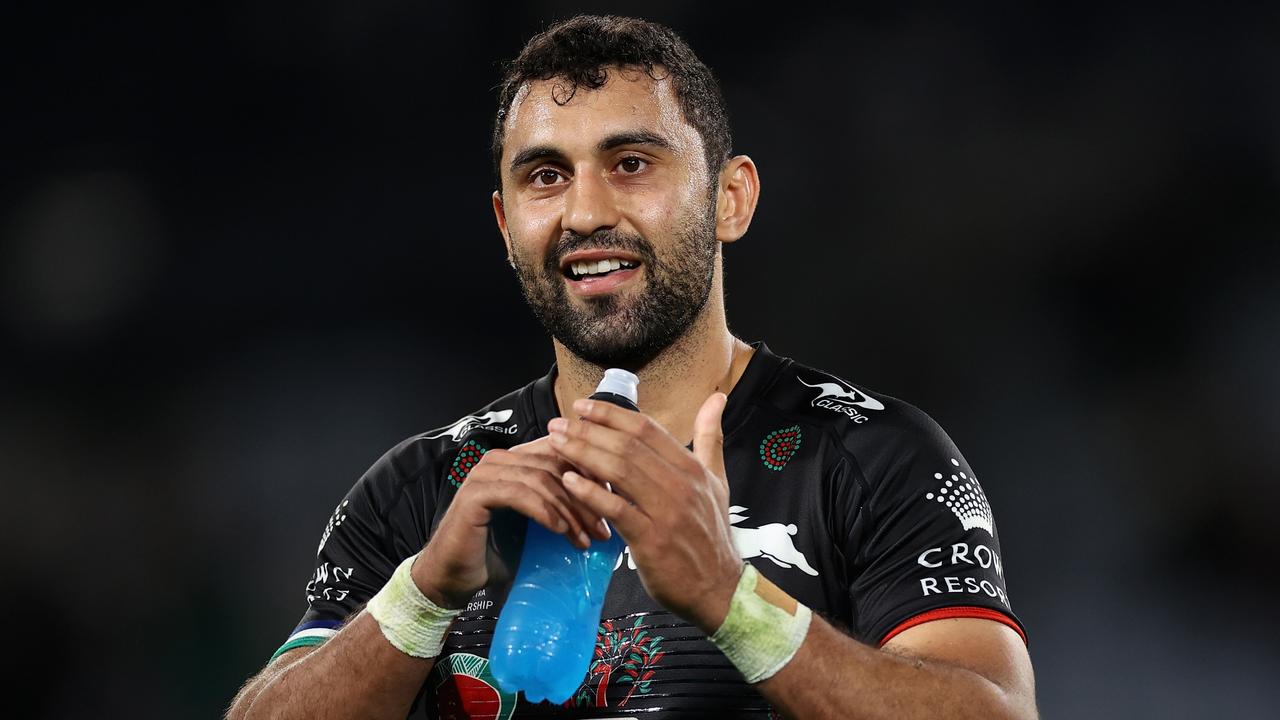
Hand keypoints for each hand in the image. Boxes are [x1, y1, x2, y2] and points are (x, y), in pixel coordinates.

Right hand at [411, 436, 608, 608]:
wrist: (453, 577)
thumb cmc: (496, 552)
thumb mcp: (537, 523)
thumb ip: (561, 505)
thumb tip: (608, 504)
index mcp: (516, 459)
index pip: (563, 453)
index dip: (592, 475)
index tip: (615, 503)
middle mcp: (500, 459)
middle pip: (556, 465)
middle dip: (585, 497)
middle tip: (603, 529)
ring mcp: (485, 473)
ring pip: (541, 479)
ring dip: (569, 510)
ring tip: (585, 538)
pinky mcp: (475, 493)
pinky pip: (520, 494)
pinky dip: (545, 512)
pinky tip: (561, 531)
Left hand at [547, 393, 743, 631]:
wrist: (718, 589)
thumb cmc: (711, 534)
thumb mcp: (717, 481)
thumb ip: (710, 438)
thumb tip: (716, 398)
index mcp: (692, 467)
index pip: (646, 429)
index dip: (611, 414)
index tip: (581, 406)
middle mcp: (681, 484)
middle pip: (627, 446)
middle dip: (588, 431)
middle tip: (557, 424)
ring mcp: (667, 512)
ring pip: (619, 472)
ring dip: (583, 454)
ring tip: (557, 445)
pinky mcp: (652, 540)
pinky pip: (616, 509)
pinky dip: (591, 493)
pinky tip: (568, 482)